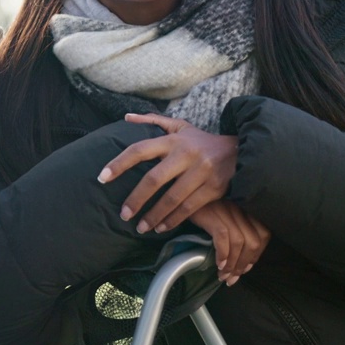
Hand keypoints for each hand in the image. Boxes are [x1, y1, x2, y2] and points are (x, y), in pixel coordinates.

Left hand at [98, 113, 236, 233]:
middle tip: (123, 214)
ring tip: (141, 227)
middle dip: (136, 199)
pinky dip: (173, 220)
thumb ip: (153, 121)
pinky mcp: (213, 187)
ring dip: (154, 215)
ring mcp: (201, 171)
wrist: (242, 152)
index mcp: (173, 140)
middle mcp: (185, 154)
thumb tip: (126, 117)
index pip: (140, 150)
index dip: (119, 163)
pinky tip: (161, 227)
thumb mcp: (181, 127)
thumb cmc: (202, 141)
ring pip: (171, 198)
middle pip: (154, 179)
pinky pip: (189, 208)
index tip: (102, 178)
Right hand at [188, 200, 269, 285]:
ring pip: (239, 242)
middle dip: (244, 264)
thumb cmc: (200, 210)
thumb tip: (241, 262)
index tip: (245, 269)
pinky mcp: (212, 214)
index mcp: (245, 210)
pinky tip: (218, 264)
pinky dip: (223, 254)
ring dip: (233, 264)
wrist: (178, 198)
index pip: (263, 234)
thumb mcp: (222, 218)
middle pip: (253, 242)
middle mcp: (239, 210)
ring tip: (223, 276)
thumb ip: (234, 232)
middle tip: (233, 278)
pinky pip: (223, 238)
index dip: (256, 255)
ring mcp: (226, 211)